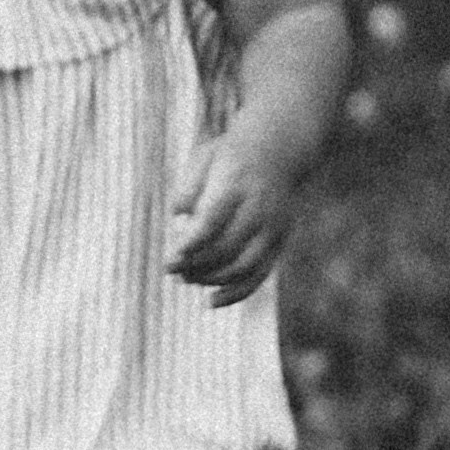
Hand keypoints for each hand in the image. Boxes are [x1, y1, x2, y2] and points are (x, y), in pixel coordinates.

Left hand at [167, 127, 295, 307]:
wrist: (279, 148)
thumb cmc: (230, 155)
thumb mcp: (204, 158)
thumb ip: (188, 189)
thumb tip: (177, 221)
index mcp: (236, 184)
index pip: (212, 221)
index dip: (190, 246)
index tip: (170, 260)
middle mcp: (258, 208)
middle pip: (227, 248)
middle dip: (197, 266)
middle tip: (174, 269)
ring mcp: (273, 227)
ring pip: (244, 267)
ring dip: (213, 280)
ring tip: (189, 278)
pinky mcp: (279, 242)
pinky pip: (260, 275)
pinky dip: (236, 293)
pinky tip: (212, 301)